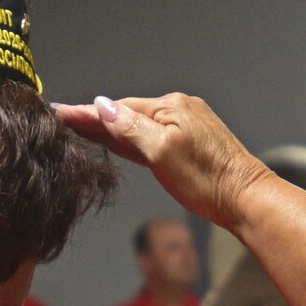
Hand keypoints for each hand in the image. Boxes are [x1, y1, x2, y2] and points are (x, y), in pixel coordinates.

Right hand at [55, 93, 270, 229]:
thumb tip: (103, 106)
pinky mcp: (188, 147)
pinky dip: (129, 141)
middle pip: (126, 115)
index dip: (87, 113)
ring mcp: (185, 129)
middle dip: (94, 118)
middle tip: (60, 118)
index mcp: (171, 107)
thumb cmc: (208, 178)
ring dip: (109, 129)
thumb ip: (130, 128)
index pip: (118, 108)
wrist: (246, 199)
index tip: (59, 112)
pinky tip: (114, 142)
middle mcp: (178, 111)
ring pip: (137, 127)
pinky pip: (150, 139)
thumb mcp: (162, 151)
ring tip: (78, 128)